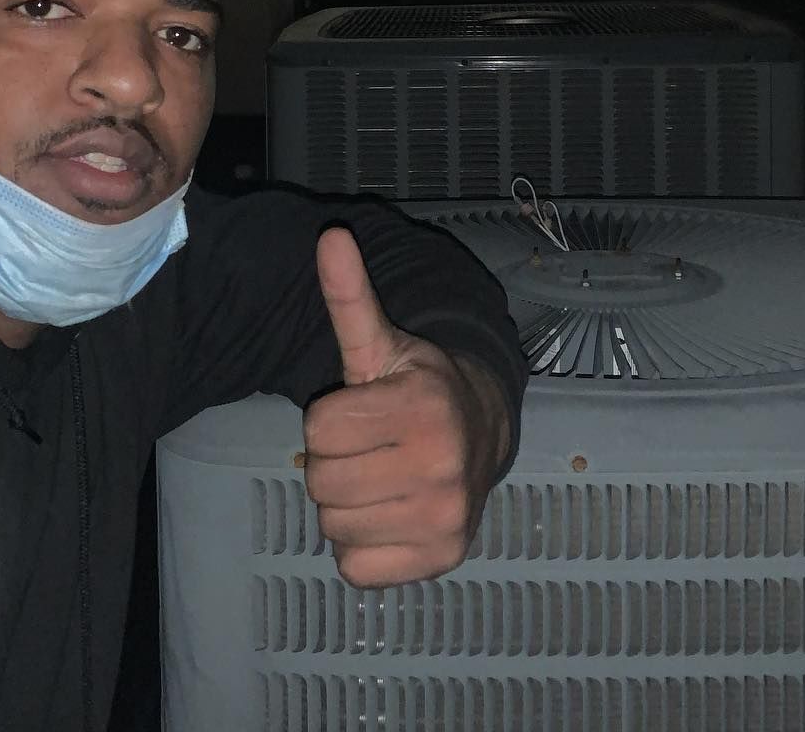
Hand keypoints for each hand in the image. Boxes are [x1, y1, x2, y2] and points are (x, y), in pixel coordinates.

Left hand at [301, 226, 509, 588]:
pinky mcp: (440, 559)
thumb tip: (329, 236)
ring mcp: (444, 518)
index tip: (362, 411)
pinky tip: (390, 514)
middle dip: (335, 461)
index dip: (331, 418)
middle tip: (370, 447)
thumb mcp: (383, 342)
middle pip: (321, 479)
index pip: (318, 427)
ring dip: (346, 505)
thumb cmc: (420, 389)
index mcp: (423, 407)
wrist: (485, 435)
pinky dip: (361, 547)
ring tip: (381, 478)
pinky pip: (354, 567)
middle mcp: (441, 465)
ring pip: (333, 526)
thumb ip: (351, 296)